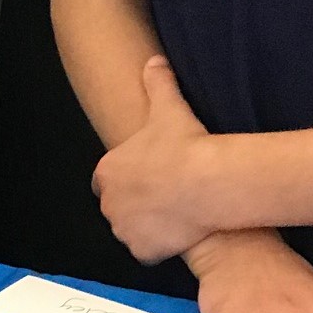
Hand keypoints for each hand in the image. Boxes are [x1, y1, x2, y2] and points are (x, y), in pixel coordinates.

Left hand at [91, 56, 214, 262]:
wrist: (206, 183)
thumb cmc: (184, 145)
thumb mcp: (167, 106)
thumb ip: (157, 82)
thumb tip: (154, 60)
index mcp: (107, 171)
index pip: (107, 179)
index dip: (128, 178)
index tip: (149, 175)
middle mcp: (108, 203)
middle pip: (118, 206)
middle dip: (135, 203)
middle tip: (165, 195)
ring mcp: (124, 229)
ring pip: (131, 229)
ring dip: (145, 225)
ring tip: (173, 214)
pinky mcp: (142, 251)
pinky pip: (147, 251)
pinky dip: (158, 246)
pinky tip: (178, 232)